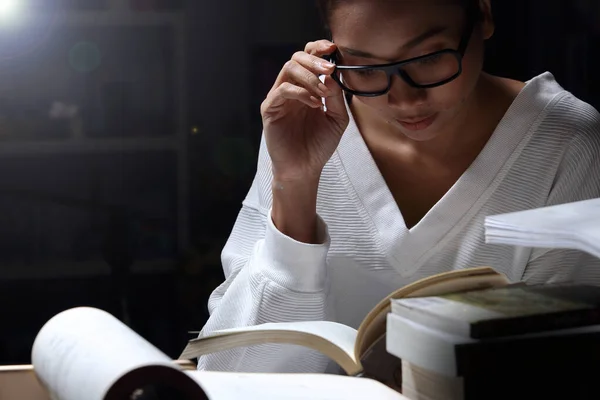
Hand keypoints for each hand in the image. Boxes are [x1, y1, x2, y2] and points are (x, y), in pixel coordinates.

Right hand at [260, 40, 348, 182]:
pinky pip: (282, 90)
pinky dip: (300, 93)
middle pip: (297, 58)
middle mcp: (292, 89)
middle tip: (329, 69)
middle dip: (315, 60)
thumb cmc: (319, 145)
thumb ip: (336, 96)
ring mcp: (279, 98)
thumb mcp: (337, 118)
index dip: (318, 48)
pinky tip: (313, 104)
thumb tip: (332, 74)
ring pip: (288, 69)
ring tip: (322, 93)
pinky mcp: (270, 109)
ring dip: (309, 77)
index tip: (333, 49)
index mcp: (307, 87)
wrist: (305, 169)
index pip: (308, 58)